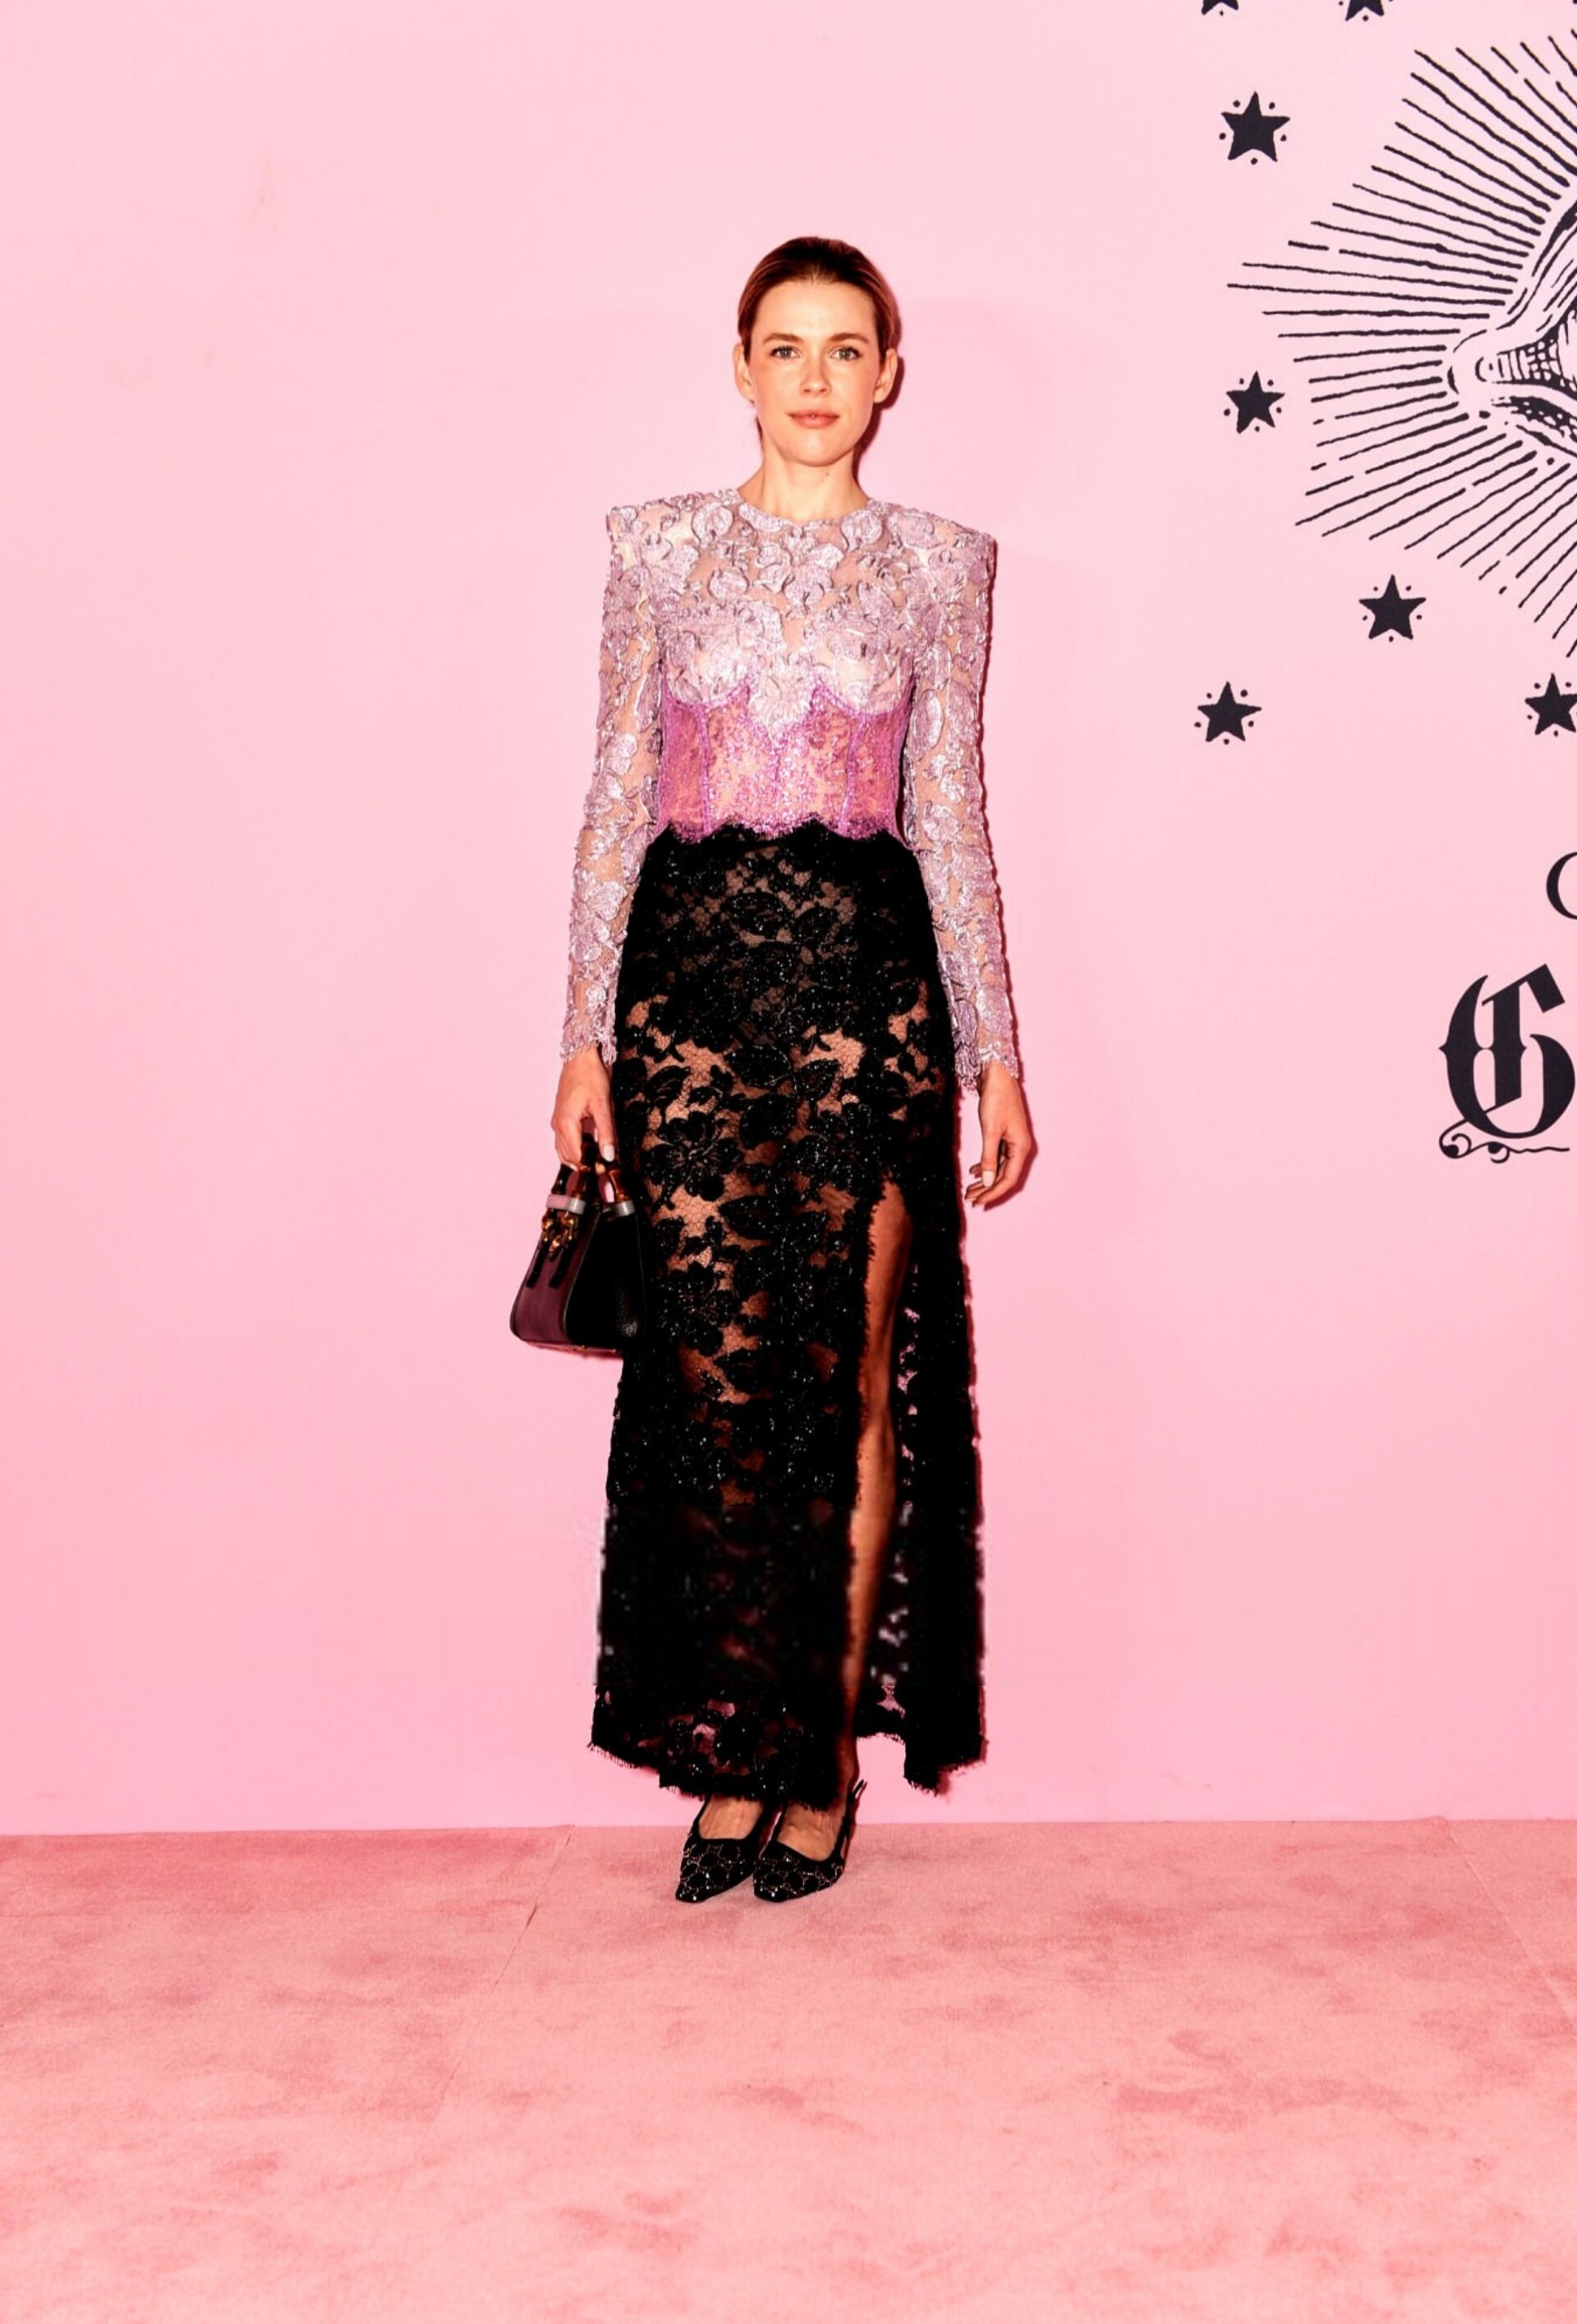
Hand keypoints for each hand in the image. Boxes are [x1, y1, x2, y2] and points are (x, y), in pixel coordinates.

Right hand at [552, 1044, 616, 1167]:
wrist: (580, 1057)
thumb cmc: (590, 1076)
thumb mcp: (603, 1106)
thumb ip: (607, 1133)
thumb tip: (609, 1155)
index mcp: (566, 1124)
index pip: (576, 1157)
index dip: (590, 1166)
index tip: (605, 1167)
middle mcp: (558, 1125)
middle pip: (568, 1157)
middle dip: (584, 1164)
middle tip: (603, 1164)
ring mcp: (557, 1121)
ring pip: (564, 1150)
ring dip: (579, 1157)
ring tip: (598, 1155)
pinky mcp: (560, 1117)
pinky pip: (564, 1140)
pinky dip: (575, 1147)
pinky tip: (589, 1144)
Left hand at [965, 1059, 1030, 1208]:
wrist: (996, 1075)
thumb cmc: (996, 1100)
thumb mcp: (990, 1131)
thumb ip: (989, 1158)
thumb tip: (988, 1182)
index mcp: (1021, 1148)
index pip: (1008, 1179)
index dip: (993, 1193)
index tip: (978, 1202)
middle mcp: (1019, 1147)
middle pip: (1004, 1176)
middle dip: (987, 1189)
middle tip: (970, 1199)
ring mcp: (1012, 1141)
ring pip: (999, 1167)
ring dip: (985, 1179)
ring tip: (970, 1189)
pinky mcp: (1003, 1134)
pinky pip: (996, 1157)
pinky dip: (986, 1165)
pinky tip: (974, 1171)